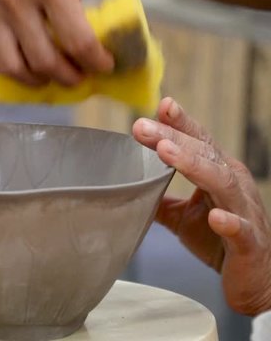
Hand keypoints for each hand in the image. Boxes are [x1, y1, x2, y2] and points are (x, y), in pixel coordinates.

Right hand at [0, 0, 113, 85]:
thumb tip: (132, 27)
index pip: (77, 42)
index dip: (96, 62)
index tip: (106, 65)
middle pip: (44, 62)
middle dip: (69, 77)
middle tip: (82, 77)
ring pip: (11, 67)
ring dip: (36, 81)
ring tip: (52, 77)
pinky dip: (6, 68)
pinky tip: (25, 65)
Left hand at [133, 97, 270, 315]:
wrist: (253, 278)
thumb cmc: (219, 240)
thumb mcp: (182, 216)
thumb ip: (161, 199)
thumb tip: (129, 186)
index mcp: (218, 173)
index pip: (198, 141)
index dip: (180, 122)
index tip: (160, 104)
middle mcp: (233, 184)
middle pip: (204, 153)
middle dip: (172, 137)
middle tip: (142, 126)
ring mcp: (244, 211)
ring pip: (221, 182)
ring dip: (193, 165)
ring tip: (165, 152)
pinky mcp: (248, 242)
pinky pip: (240, 230)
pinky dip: (229, 222)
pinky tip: (215, 216)